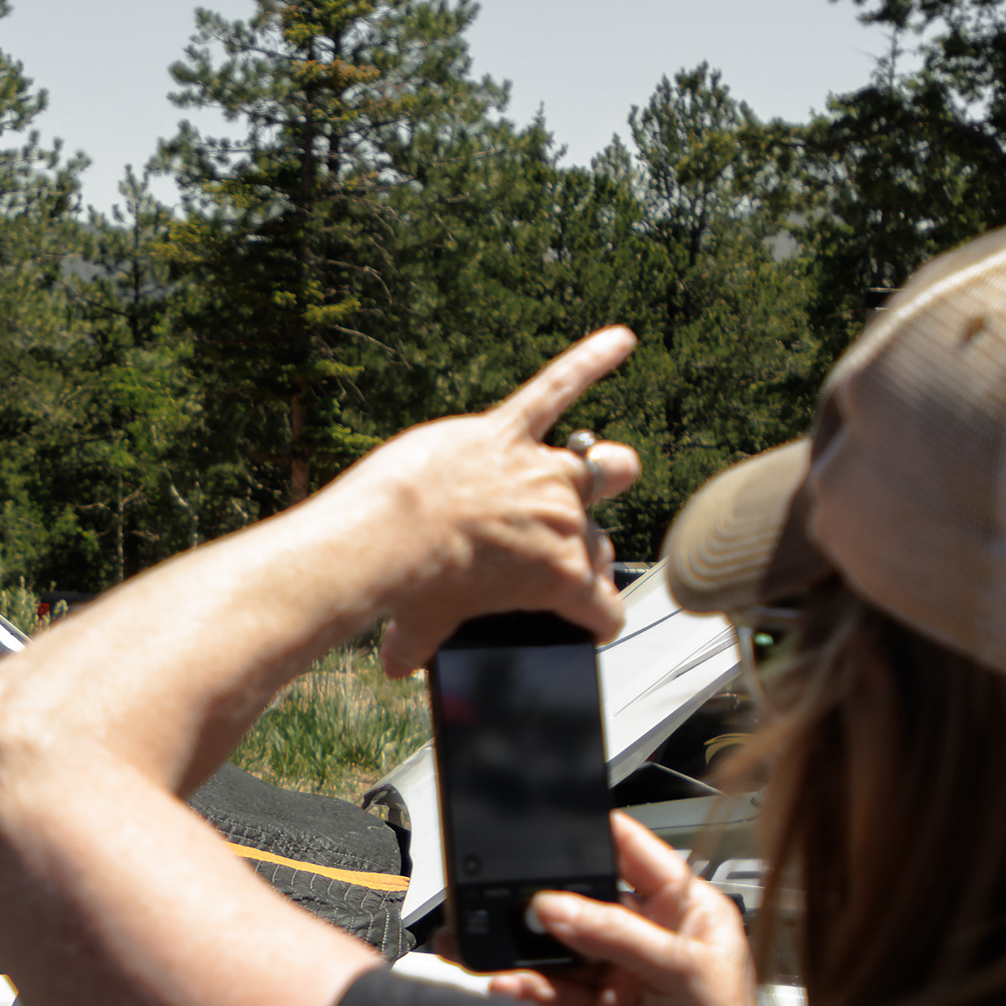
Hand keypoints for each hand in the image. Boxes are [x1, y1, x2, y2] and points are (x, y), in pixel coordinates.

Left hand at [346, 327, 642, 675]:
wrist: (387, 534)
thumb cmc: (409, 583)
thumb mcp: (422, 629)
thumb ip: (420, 646)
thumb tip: (400, 665)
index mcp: (561, 579)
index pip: (606, 609)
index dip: (596, 620)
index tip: (586, 622)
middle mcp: (565, 523)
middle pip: (603, 543)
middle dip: (586, 552)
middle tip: (545, 559)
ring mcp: (541, 472)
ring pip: (607, 469)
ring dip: (604, 474)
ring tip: (598, 476)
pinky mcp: (507, 431)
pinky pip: (559, 388)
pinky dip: (590, 361)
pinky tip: (618, 340)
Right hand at [485, 811, 790, 1005]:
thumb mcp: (683, 969)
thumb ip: (619, 935)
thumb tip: (558, 905)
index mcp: (681, 907)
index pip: (636, 854)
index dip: (598, 833)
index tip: (554, 820)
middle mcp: (647, 934)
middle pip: (582, 903)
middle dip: (539, 901)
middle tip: (501, 898)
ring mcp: (617, 973)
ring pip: (559, 950)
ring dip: (521, 949)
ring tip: (484, 945)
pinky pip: (551, 991)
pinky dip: (525, 988)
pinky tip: (506, 984)